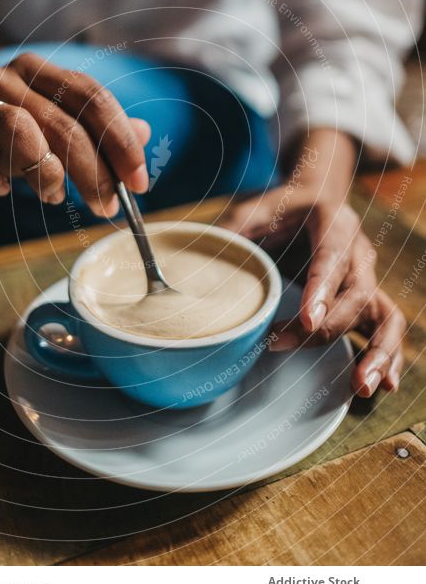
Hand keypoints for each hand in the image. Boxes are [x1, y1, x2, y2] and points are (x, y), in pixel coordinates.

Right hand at [0, 53, 150, 213]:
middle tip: (107, 206)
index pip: (91, 98)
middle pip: (63, 124)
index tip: (139, 183)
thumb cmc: (10, 130)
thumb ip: (99, 129)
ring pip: (18, 133)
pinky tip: (0, 188)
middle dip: (94, 173)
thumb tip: (144, 133)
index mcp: (37, 70)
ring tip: (53, 192)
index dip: (121, 142)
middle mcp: (3, 81)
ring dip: (45, 174)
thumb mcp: (57, 123)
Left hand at [221, 187, 405, 397]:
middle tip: (284, 345)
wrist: (316, 197)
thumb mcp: (255, 207)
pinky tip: (384, 385)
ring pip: (386, 315)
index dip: (323, 289)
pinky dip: (389, 357)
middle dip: (327, 328)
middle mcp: (357, 250)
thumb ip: (232, 230)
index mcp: (333, 223)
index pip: (332, 257)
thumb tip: (194, 262)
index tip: (308, 320)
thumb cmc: (282, 206)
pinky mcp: (367, 298)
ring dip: (378, 352)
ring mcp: (366, 276)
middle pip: (356, 293)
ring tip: (361, 386)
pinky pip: (387, 328)